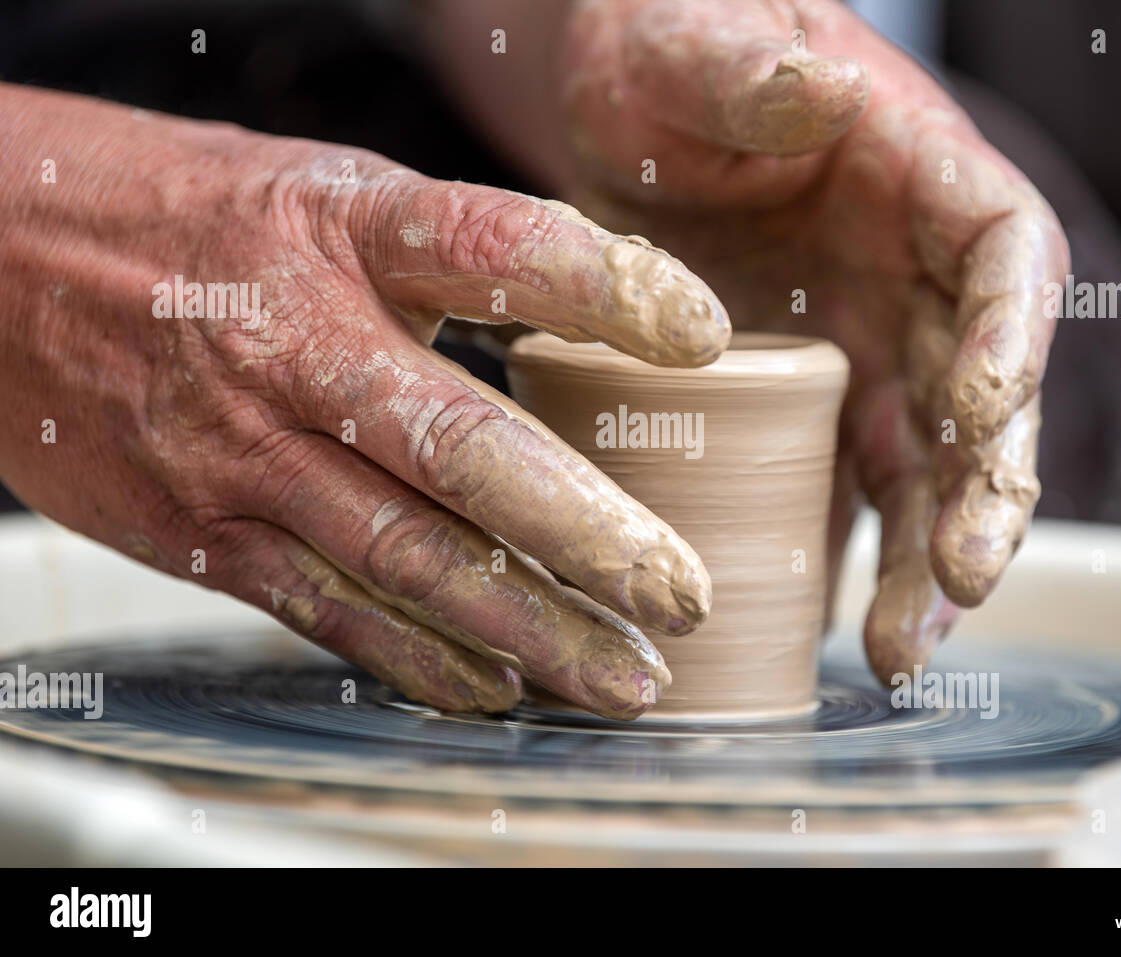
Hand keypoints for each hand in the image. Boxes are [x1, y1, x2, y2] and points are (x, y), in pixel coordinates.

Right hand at [0, 84, 729, 718]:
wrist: (1, 254)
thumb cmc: (198, 223)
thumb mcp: (327, 197)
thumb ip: (448, 260)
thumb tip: (600, 320)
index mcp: (343, 230)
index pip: (497, 248)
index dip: (607, 287)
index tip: (700, 336)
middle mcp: (295, 345)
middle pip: (463, 449)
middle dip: (586, 533)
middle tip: (681, 593)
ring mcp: (242, 449)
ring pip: (406, 556)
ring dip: (528, 628)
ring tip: (622, 675)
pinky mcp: (201, 529)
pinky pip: (327, 608)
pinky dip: (421, 656)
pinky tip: (497, 688)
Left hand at [557, 0, 1069, 680]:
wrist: (618, 109)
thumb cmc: (667, 53)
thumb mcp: (692, 44)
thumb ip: (749, 68)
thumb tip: (821, 90)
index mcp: (921, 181)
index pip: (1006, 259)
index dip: (1010, 338)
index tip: (978, 411)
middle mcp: (912, 283)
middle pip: (984, 395)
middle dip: (984, 491)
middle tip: (963, 580)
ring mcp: (862, 352)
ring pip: (920, 468)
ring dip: (925, 562)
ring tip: (901, 650)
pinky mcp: (803, 407)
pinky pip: (837, 490)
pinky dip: (845, 564)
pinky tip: (830, 634)